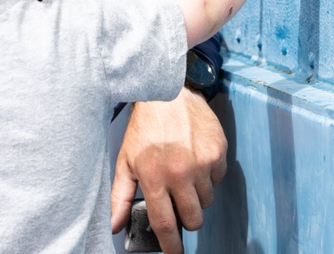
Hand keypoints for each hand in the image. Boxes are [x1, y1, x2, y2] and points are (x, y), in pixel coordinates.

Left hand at [110, 88, 227, 252]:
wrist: (169, 94)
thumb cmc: (145, 128)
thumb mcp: (125, 161)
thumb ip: (120, 197)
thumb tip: (115, 226)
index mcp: (155, 177)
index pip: (165, 224)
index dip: (170, 246)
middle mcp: (181, 172)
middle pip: (193, 219)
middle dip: (186, 219)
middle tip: (177, 203)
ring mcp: (202, 162)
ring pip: (207, 200)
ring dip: (197, 195)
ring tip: (184, 174)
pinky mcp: (218, 152)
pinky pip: (218, 179)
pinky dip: (208, 176)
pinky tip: (195, 159)